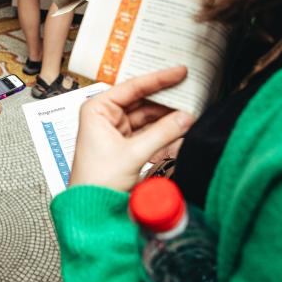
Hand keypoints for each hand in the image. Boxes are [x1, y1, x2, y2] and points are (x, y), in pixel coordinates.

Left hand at [69, 67, 195, 192]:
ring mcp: (115, 130)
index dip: (159, 79)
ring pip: (147, 117)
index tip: (180, 72)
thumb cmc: (96, 181)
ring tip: (189, 113)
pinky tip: (179, 128)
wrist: (90, 209)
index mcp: (97, 109)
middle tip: (190, 92)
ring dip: (167, 118)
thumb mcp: (133, 153)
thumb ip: (163, 133)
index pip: (132, 87)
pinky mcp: (124, 145)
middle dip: (166, 100)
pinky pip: (148, 132)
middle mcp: (105, 116)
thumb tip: (186, 117)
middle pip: (142, 101)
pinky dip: (163, 132)